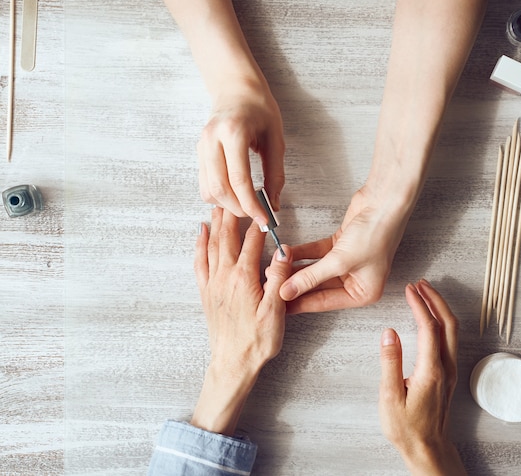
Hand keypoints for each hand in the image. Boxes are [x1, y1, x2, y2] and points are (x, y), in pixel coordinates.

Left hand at [191, 207, 291, 434]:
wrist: (232, 363)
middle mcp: (225, 276)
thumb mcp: (275, 311)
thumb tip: (283, 251)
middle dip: (231, 215)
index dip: (258, 224)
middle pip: (227, 237)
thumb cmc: (257, 341)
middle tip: (234, 196)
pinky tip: (200, 234)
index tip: (263, 210)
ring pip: (212, 245)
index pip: (252, 242)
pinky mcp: (206, 292)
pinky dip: (199, 245)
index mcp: (244, 278)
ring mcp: (213, 284)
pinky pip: (199, 261)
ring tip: (218, 206)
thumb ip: (278, 278)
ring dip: (215, 224)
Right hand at [198, 80, 285, 224]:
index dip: (252, 205)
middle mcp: (212, 140)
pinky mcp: (198, 153)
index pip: (239, 179)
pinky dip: (219, 197)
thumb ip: (275, 173)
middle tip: (257, 215)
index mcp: (233, 133)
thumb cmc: (259, 109)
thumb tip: (274, 204)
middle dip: (240, 209)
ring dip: (228, 205)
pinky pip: (204, 184)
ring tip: (248, 206)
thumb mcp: (275, 139)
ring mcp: (201, 146)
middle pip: (220, 189)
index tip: (264, 219)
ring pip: (209, 190)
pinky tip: (235, 196)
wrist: (236, 89)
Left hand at [279, 186, 409, 312]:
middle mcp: (357, 280)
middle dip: (296, 285)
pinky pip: (317, 254)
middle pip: (319, 287)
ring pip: (316, 270)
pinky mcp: (341, 246)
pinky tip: (287, 254)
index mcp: (364, 293)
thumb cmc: (377, 233)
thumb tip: (288, 291)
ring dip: (296, 268)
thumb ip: (311, 277)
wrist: (385, 202)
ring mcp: (349, 262)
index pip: (325, 302)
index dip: (300, 302)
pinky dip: (303, 253)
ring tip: (275, 269)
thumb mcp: (340, 261)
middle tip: (273, 286)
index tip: (280, 305)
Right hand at [378, 280, 465, 475]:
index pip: (429, 327)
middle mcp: (446, 367)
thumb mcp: (390, 397)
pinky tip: (431, 318)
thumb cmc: (407, 428)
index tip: (409, 290)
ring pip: (452, 330)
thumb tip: (389, 333)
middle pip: (448, 323)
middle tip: (420, 284)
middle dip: (435, 299)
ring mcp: (450, 370)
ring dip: (440, 308)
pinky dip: (441, 321)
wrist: (428, 449)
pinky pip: (450, 339)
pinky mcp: (448, 374)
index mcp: (431, 370)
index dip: (419, 305)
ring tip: (425, 294)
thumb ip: (390, 362)